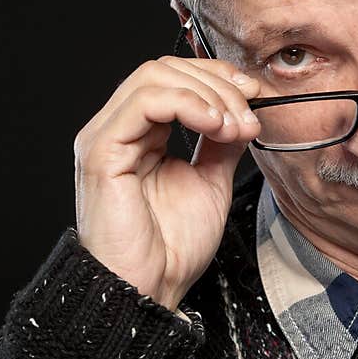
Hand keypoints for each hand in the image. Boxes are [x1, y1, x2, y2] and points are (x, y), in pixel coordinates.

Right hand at [75, 56, 262, 310]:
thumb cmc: (170, 247)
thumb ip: (221, 144)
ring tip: (233, 127)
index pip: (173, 78)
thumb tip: (243, 113)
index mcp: (139, 135)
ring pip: (155, 76)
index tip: (255, 94)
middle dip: (217, 84)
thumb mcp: (211, 182)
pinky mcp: (102, 150)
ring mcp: (106, 137)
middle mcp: (117, 129)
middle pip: (165, 69)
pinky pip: (144, 102)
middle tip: (248, 115)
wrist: (150, 289)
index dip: (217, 77)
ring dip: (207, 94)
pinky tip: (215, 126)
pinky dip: (188, 104)